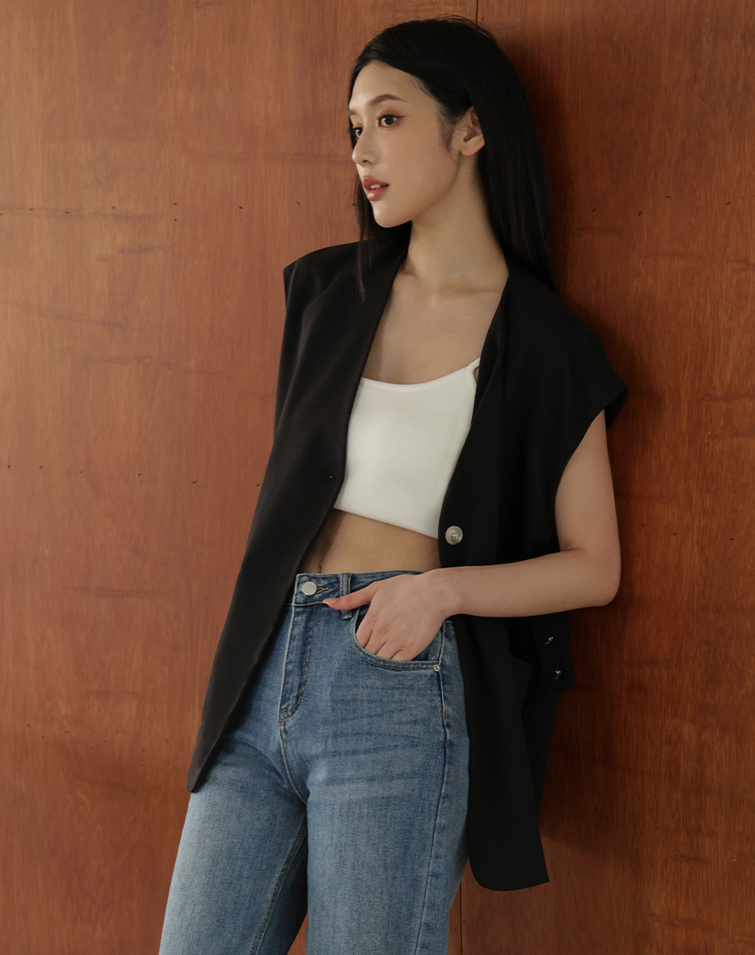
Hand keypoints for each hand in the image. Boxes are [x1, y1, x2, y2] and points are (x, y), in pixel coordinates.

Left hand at [322, 572, 446, 661]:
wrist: (433, 592)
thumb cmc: (405, 588)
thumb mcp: (376, 589)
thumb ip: (352, 598)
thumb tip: (329, 603)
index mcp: (372, 619)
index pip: (356, 642)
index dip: (357, 648)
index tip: (359, 650)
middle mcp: (382, 632)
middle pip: (366, 655)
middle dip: (365, 659)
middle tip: (366, 663)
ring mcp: (396, 642)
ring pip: (379, 662)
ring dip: (376, 665)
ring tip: (375, 669)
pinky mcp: (411, 649)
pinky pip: (395, 665)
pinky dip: (391, 667)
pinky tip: (390, 668)